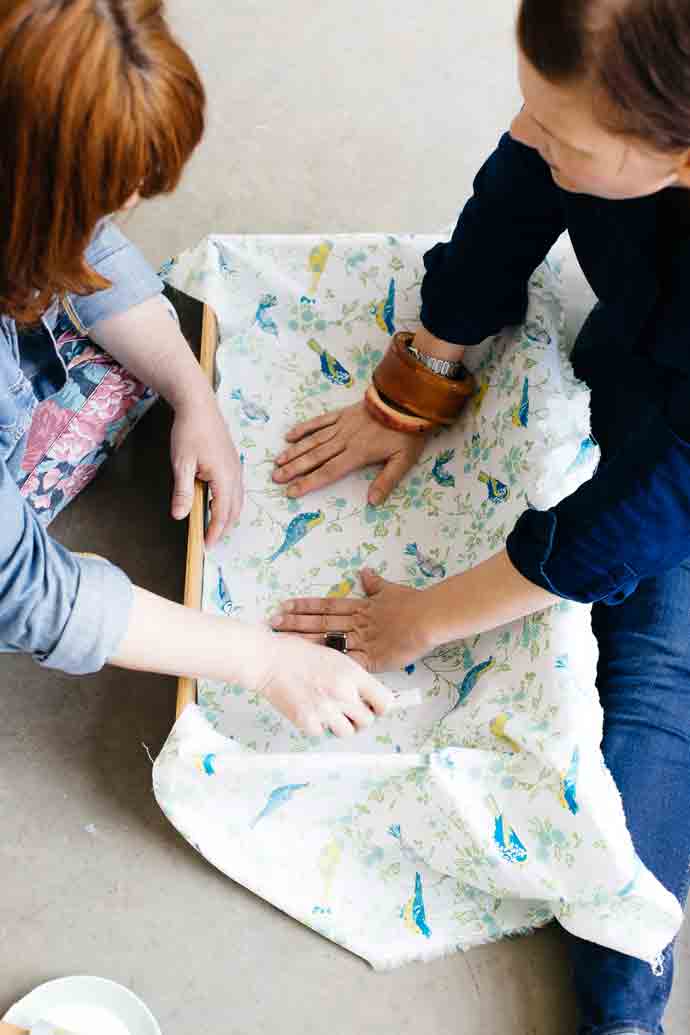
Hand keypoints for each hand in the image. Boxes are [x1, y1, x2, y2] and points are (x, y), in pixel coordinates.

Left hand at [170, 399, 243, 546]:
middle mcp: (235, 475)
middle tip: (209, 541)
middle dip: (223, 528)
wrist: (199, 406)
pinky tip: (217, 504)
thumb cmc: (189, 432)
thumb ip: (182, 492)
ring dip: (227, 516)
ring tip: (212, 527)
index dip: (214, 532)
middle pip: (234, 511)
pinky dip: (229, 503)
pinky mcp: (233, 463)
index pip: (222, 513)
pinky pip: (236, 490)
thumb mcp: (181, 463)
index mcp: (224, 478)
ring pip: (237, 501)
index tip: (206, 546)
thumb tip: (180, 516)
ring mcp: (237, 468)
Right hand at [255, 629, 394, 737]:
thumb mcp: (335, 658)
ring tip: (327, 711)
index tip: (372, 706)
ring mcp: (326, 710)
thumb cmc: (299, 655)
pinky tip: (310, 710)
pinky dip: (318, 726)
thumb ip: (354, 678)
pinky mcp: (308, 722)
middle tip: (345, 709)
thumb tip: (368, 697)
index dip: (379, 707)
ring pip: (348, 732)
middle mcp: (343, 693)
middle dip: (358, 716)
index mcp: (353, 674)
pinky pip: (323, 734)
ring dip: (340, 724)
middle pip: (367, 721)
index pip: (385, 702)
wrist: (269, 661)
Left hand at [271, 569, 431, 672]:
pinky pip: (349, 663)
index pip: (325, 606)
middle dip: (295, 624)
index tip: (284, 605)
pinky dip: (332, 666)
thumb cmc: (411, 602)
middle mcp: (355, 623)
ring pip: (328, 641)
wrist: (428, 618)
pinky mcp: (372, 659)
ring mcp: (362, 641)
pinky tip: (313, 668)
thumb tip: (365, 571)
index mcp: (359, 607)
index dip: (304, 606)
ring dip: (306, 642)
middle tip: (272, 624)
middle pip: (320, 623)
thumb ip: (375, 583)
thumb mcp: (389, 590)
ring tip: (284, 643)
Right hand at [272, 400, 428, 504]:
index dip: (309, 482)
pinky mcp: (342, 413)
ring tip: (278, 461)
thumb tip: (372, 502)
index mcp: (357, 454)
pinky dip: (304, 428)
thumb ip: (387, 481)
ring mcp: (341, 425)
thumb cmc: (407, 433)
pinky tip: (290, 436)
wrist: (407, 400)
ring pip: (313, 440)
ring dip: (294, 451)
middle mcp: (344, 440)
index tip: (291, 491)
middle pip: (315, 457)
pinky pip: (320, 421)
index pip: (328, 472)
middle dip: (294, 469)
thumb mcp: (403, 460)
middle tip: (276, 478)